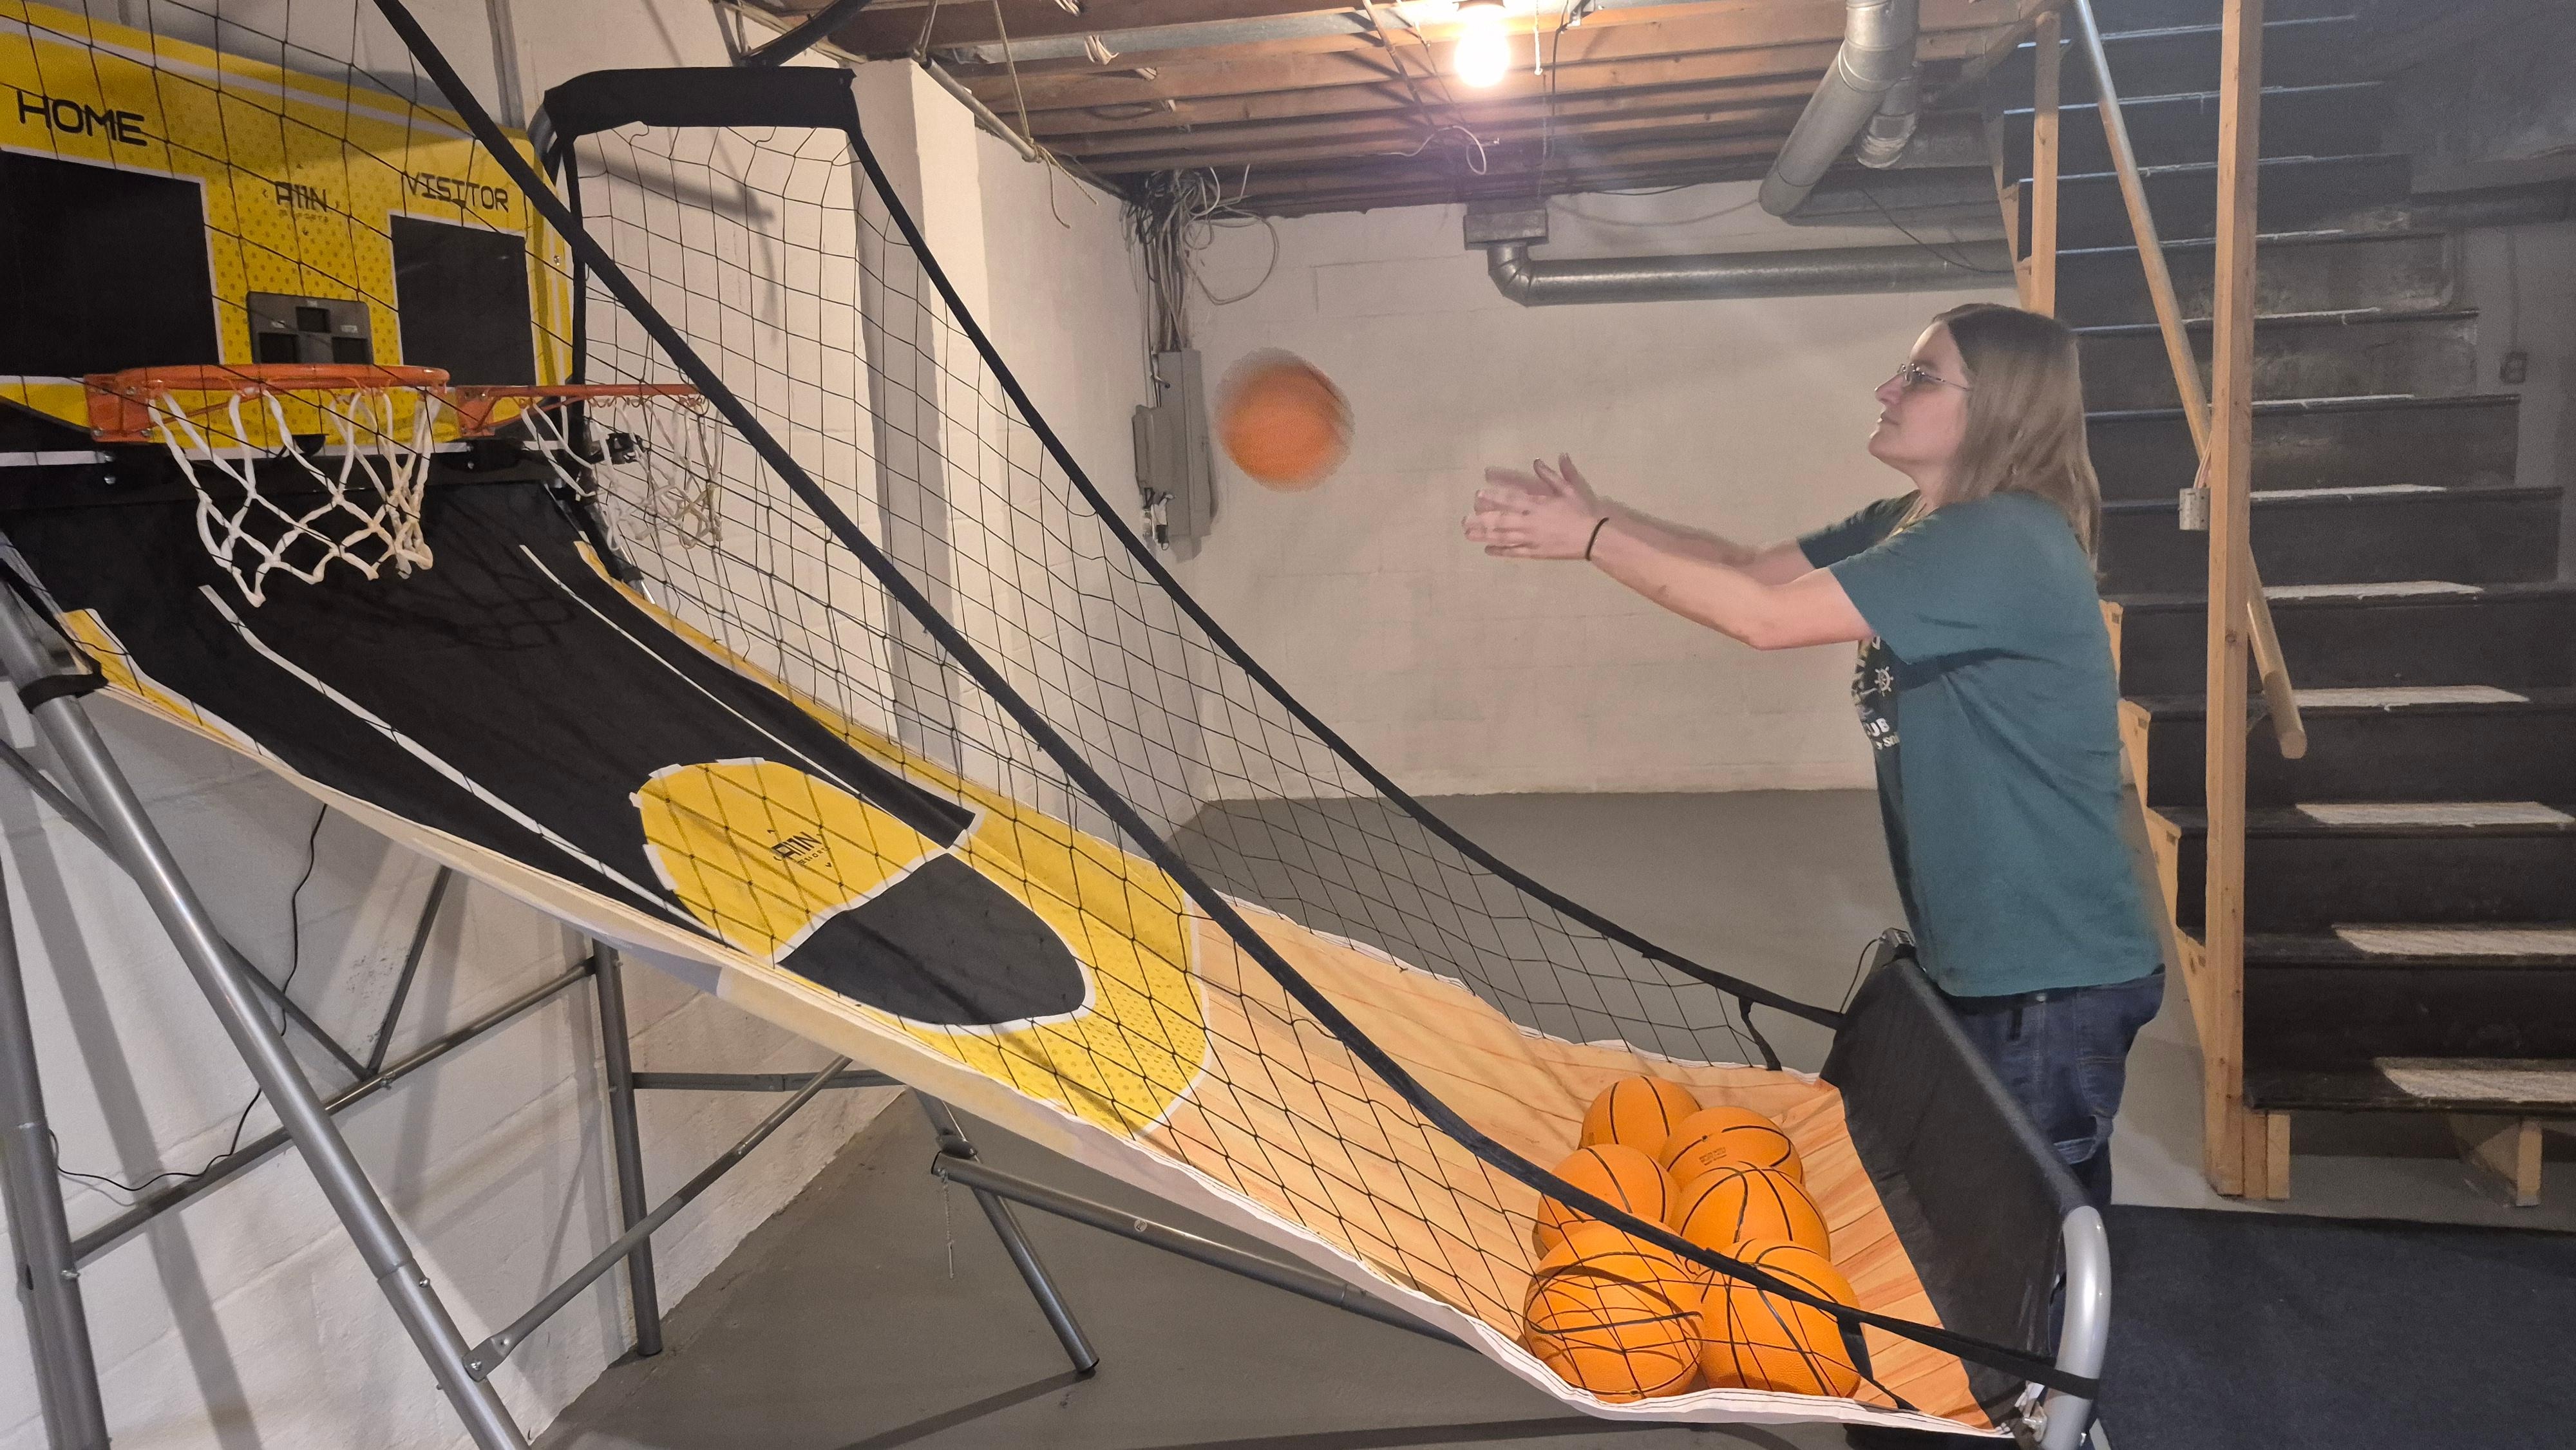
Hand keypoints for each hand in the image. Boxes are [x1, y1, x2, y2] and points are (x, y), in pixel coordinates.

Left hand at [1464, 454, 1607, 559]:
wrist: (1593, 537)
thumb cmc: (1581, 511)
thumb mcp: (1569, 489)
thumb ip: (1552, 475)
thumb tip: (1538, 460)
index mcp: (1537, 504)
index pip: (1510, 499)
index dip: (1493, 497)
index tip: (1478, 494)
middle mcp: (1530, 522)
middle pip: (1500, 521)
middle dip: (1481, 520)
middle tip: (1464, 520)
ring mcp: (1531, 539)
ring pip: (1503, 537)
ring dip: (1484, 536)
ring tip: (1468, 535)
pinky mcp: (1535, 553)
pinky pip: (1514, 552)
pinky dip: (1500, 551)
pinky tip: (1488, 551)